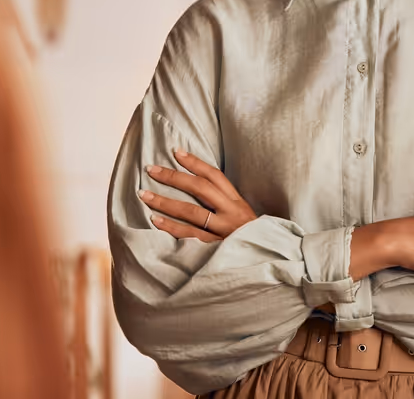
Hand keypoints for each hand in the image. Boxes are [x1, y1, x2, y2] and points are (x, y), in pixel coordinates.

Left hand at [138, 149, 257, 241]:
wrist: (268, 260)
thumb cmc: (250, 238)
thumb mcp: (243, 216)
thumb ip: (225, 204)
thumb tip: (197, 188)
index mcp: (237, 202)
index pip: (214, 176)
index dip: (195, 162)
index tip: (176, 152)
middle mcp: (231, 212)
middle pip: (200, 188)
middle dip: (174, 177)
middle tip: (152, 170)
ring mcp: (223, 230)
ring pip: (191, 211)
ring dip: (165, 201)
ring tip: (145, 194)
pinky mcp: (215, 248)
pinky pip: (189, 235)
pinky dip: (171, 227)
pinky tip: (155, 220)